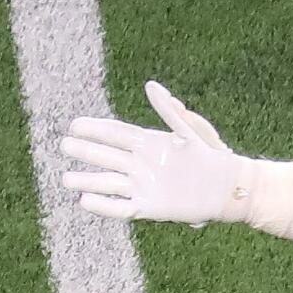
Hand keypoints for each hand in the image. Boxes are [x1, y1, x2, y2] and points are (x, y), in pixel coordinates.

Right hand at [60, 80, 247, 223]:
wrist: (227, 188)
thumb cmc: (212, 156)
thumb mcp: (191, 131)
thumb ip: (169, 111)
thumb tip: (150, 85)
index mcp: (149, 144)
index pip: (116, 134)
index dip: (96, 129)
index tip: (74, 124)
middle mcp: (140, 165)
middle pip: (106, 157)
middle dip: (86, 152)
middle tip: (64, 145)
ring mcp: (142, 186)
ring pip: (107, 183)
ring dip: (86, 181)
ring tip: (66, 179)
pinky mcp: (147, 207)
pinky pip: (120, 208)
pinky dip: (103, 206)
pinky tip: (85, 202)